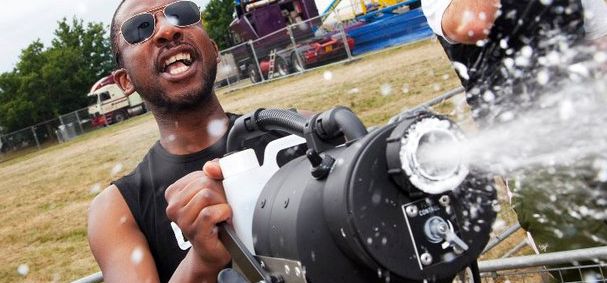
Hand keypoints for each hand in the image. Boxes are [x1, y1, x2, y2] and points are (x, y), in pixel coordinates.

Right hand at [165, 160, 231, 274]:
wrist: (216, 248)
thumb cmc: (216, 217)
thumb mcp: (216, 188)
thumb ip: (216, 169)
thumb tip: (209, 166)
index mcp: (174, 192)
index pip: (201, 173)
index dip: (216, 182)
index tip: (216, 197)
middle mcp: (173, 206)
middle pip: (204, 182)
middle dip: (220, 193)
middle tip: (221, 207)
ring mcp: (181, 220)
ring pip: (206, 195)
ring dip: (222, 204)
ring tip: (221, 215)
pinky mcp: (193, 231)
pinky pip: (210, 213)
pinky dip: (223, 213)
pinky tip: (223, 220)